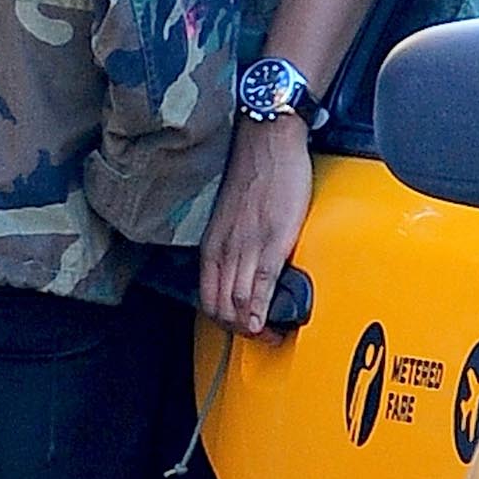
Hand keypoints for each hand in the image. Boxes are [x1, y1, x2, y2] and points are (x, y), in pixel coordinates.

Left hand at [198, 115, 312, 336]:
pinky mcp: (272, 239)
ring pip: (237, 302)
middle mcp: (224, 248)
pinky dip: (262, 310)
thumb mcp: (232, 217)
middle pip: (219, 307)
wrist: (268, 141)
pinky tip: (268, 321)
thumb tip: (242, 272)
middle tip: (257, 337)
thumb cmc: (254, 174)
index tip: (240, 329)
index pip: (207, 298)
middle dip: (236, 331)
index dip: (222, 322)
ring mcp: (247, 245)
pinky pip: (262, 284)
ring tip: (268, 334)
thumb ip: (234, 246)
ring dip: (252, 327)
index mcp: (213, 244)